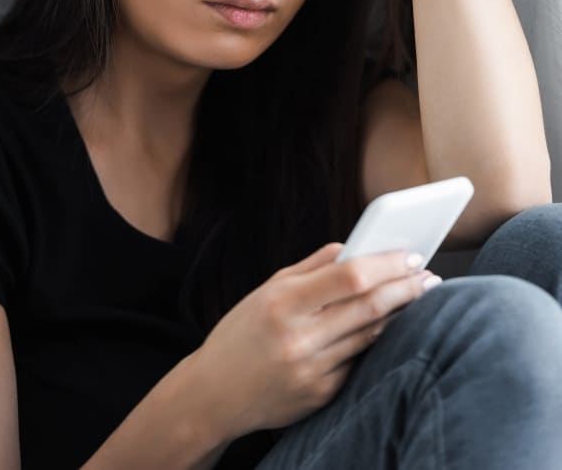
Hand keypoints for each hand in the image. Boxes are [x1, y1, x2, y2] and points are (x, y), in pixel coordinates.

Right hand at [193, 241, 439, 439]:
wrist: (213, 395)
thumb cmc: (241, 333)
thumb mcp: (267, 290)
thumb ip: (312, 266)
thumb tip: (354, 247)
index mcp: (283, 303)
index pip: (349, 276)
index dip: (386, 264)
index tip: (410, 255)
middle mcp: (300, 338)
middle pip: (370, 307)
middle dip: (407, 288)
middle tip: (429, 276)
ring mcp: (313, 371)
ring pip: (372, 336)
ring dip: (402, 315)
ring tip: (420, 296)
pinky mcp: (322, 396)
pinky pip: (359, 362)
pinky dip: (377, 342)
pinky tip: (391, 328)